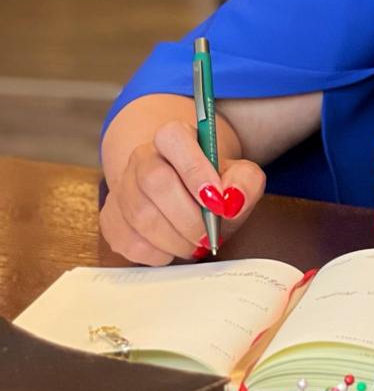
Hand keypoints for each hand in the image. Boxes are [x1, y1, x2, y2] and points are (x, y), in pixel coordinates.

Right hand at [99, 119, 265, 265]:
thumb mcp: (240, 177)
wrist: (187, 195)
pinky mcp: (111, 218)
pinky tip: (173, 248)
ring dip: (174, 239)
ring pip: (140, 216)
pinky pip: (128, 241)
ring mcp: (122, 187)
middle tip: (208, 236)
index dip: (195, 170)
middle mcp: (142, 157)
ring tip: (195, 243)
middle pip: (155, 182)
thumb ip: (245, 182)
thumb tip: (231, 201)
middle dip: (187, 217)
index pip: (173, 139)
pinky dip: (157, 253)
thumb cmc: (214, 185)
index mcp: (173, 137)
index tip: (217, 201)